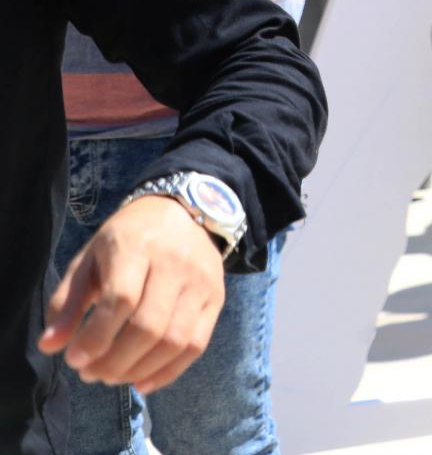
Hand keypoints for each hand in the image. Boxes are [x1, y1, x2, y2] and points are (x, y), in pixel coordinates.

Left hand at [40, 196, 225, 393]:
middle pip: (150, 325)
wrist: (185, 213)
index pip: (122, 299)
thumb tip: (50, 346)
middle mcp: (176, 264)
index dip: (96, 336)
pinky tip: (142, 383)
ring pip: (176, 340)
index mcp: (137, 248)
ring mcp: (201, 283)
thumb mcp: (90, 259)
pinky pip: (197, 345)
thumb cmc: (127, 239)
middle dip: (115, 361)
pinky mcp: (216, 299)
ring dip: (139, 370)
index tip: (74, 360)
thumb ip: (68, 302)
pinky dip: (169, 372)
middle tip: (90, 374)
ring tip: (112, 377)